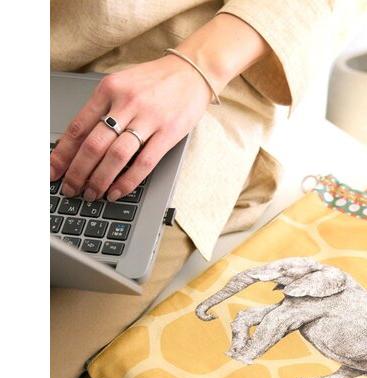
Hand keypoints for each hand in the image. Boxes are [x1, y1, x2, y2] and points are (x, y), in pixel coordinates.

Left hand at [50, 55, 211, 200]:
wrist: (192, 72)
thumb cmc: (157, 81)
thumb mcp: (123, 85)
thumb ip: (104, 108)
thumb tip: (82, 143)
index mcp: (109, 89)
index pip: (78, 127)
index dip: (63, 153)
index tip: (53, 171)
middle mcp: (126, 103)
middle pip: (93, 145)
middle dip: (78, 172)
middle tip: (71, 189)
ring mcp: (148, 118)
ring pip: (116, 156)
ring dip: (100, 180)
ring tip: (92, 194)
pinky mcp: (168, 133)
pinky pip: (144, 163)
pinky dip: (127, 181)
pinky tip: (117, 192)